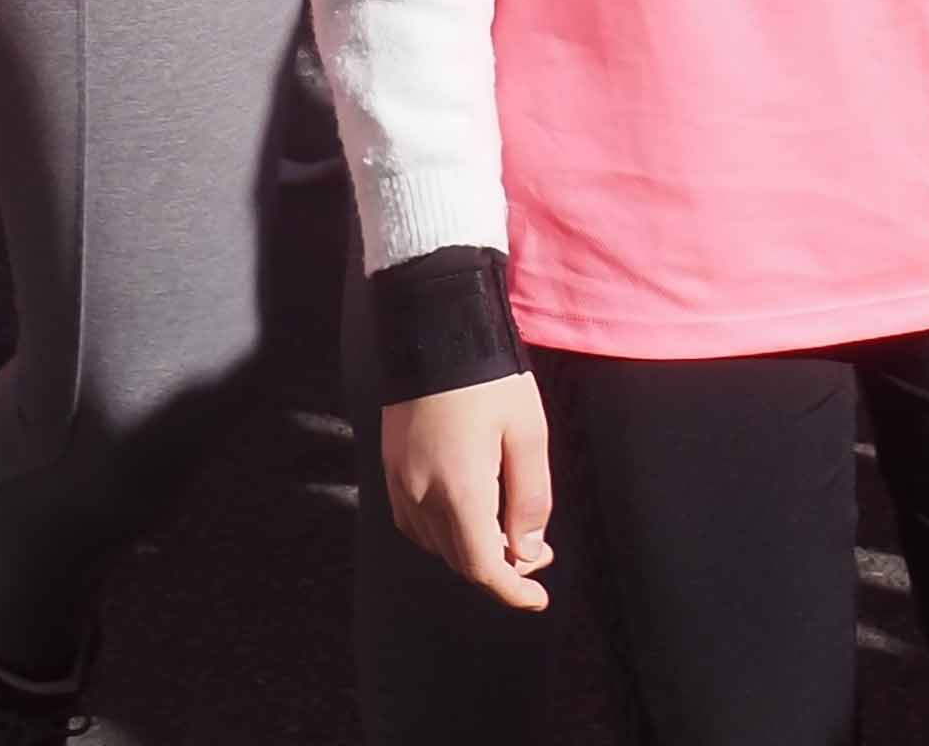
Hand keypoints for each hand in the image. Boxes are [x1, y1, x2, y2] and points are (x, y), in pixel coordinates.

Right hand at [381, 375, 556, 609]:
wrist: (433, 328)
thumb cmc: (489, 376)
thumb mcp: (527, 431)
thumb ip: (530, 496)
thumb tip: (528, 550)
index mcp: (459, 490)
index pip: (483, 566)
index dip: (512, 591)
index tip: (538, 599)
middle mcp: (421, 496)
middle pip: (461, 559)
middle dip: (501, 566)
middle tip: (536, 550)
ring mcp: (399, 484)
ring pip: (437, 545)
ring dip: (472, 549)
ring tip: (508, 529)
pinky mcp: (390, 470)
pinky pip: (416, 523)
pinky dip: (445, 532)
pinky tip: (470, 512)